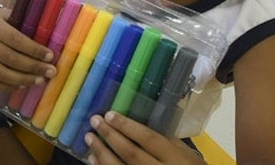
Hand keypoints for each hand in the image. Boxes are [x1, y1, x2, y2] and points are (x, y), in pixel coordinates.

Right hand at [0, 3, 54, 91]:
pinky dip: (9, 86)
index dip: (34, 50)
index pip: (15, 40)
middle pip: (10, 58)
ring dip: (23, 79)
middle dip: (33, 67)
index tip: (51, 56)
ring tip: (40, 81)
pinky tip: (23, 85)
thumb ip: (30, 14)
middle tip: (51, 72)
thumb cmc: (0, 17)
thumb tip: (62, 9)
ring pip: (1, 73)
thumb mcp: (11, 11)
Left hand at [84, 111, 204, 164]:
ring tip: (89, 137)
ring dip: (101, 152)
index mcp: (174, 158)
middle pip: (131, 153)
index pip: (148, 139)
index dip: (127, 126)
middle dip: (110, 136)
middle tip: (94, 121)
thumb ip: (165, 138)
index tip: (109, 114)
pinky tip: (93, 159)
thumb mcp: (185, 153)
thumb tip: (138, 120)